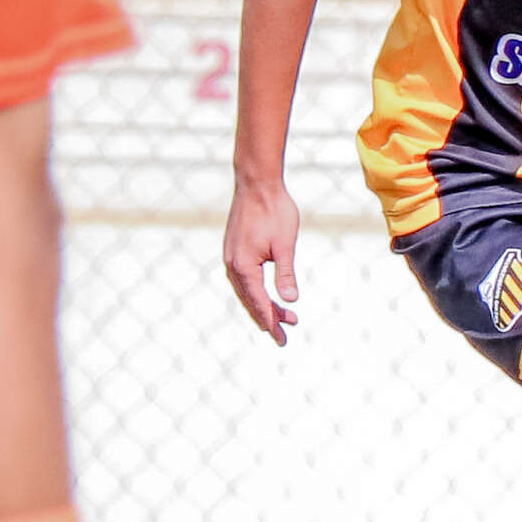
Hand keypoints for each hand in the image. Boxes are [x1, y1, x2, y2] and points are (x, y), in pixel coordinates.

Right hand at [223, 180, 303, 345]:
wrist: (257, 184)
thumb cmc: (274, 212)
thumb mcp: (285, 245)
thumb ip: (286, 273)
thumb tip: (289, 300)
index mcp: (244, 266)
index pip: (257, 302)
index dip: (270, 320)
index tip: (280, 337)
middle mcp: (232, 264)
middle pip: (250, 300)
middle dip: (267, 318)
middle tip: (285, 336)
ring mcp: (231, 257)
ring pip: (246, 291)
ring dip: (262, 305)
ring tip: (283, 317)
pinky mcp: (234, 250)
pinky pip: (243, 279)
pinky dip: (255, 291)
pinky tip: (266, 295)